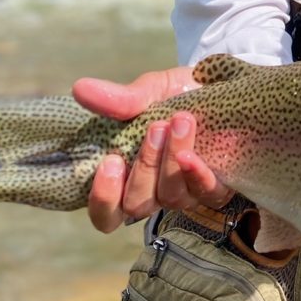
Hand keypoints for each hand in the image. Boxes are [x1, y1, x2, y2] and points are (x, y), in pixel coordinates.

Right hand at [72, 67, 233, 232]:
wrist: (221, 87)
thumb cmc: (177, 95)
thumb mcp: (149, 91)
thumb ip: (120, 100)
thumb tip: (80, 88)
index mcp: (128, 177)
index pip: (106, 213)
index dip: (103, 198)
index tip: (110, 161)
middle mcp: (155, 192)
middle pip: (137, 205)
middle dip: (144, 167)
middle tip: (155, 127)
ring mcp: (186, 193)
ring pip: (171, 198)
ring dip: (171, 162)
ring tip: (180, 122)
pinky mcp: (217, 187)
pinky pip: (206, 194)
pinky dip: (197, 175)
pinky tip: (192, 155)